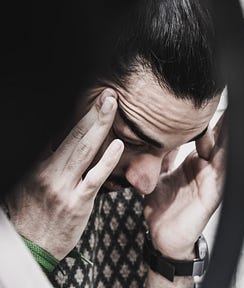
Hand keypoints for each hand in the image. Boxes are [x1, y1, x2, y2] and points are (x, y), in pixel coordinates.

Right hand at [6, 89, 123, 259]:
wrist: (29, 246)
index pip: (60, 131)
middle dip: (92, 111)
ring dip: (99, 124)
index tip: (92, 99)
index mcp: (37, 163)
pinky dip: (106, 160)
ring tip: (111, 105)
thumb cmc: (32, 212)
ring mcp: (62, 186)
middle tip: (107, 94)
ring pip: (83, 149)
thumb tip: (62, 142)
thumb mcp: (31, 182)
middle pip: (73, 133)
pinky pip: (94, 178)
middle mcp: (48, 171)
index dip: (78, 112)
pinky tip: (117, 145)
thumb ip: (47, 161)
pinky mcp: (76, 203)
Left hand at [144, 111, 227, 258]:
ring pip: (224, 150)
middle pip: (217, 139)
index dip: (203, 119)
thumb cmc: (162, 207)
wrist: (162, 235)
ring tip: (238, 111)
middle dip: (223, 119)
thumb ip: (163, 158)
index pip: (202, 135)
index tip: (203, 100)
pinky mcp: (214, 191)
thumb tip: (158, 137)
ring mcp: (212, 179)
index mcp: (193, 163)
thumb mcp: (159, 175)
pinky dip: (234, 155)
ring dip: (231, 132)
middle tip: (227, 96)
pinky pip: (226, 170)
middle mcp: (205, 168)